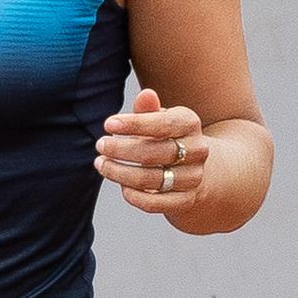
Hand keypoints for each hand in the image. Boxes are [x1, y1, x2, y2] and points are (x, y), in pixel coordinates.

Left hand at [96, 88, 208, 215]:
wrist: (195, 167)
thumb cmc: (166, 136)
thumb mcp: (159, 118)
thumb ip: (148, 110)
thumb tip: (146, 94)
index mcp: (189, 124)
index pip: (164, 124)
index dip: (135, 124)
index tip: (108, 124)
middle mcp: (197, 151)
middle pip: (154, 153)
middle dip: (121, 149)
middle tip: (100, 145)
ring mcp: (193, 177)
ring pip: (151, 179)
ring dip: (120, 173)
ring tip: (101, 164)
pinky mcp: (185, 200)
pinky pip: (155, 203)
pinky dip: (133, 196)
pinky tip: (121, 186)